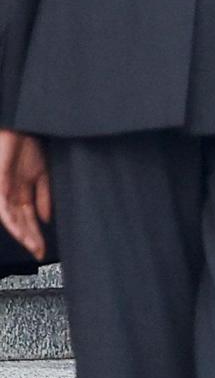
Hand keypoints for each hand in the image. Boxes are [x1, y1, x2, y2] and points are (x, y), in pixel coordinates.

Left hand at [0, 131, 50, 260]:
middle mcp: (11, 193)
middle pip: (20, 221)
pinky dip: (11, 219)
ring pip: (11, 218)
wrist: (22, 125)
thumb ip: (44, 196)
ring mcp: (4, 189)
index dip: (35, 234)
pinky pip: (2, 207)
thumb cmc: (28, 143)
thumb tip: (46, 219)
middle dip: (30, 238)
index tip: (42, 249)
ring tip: (32, 245)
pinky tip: (18, 229)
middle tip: (38, 252)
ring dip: (22, 233)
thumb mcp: (42, 172)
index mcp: (22, 191)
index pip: (28, 218)